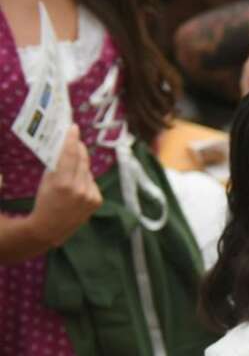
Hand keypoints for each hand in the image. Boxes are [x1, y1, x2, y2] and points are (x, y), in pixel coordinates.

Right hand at [30, 127, 100, 249]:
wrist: (52, 227)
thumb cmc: (45, 201)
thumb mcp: (46, 181)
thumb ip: (57, 165)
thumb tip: (66, 148)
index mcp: (63, 182)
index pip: (70, 155)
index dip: (72, 139)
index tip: (74, 127)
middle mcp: (79, 188)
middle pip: (82, 160)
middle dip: (79, 149)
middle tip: (76, 139)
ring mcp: (90, 195)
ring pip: (87, 171)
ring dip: (81, 166)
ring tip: (72, 169)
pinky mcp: (97, 200)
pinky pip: (92, 182)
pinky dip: (85, 180)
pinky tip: (78, 186)